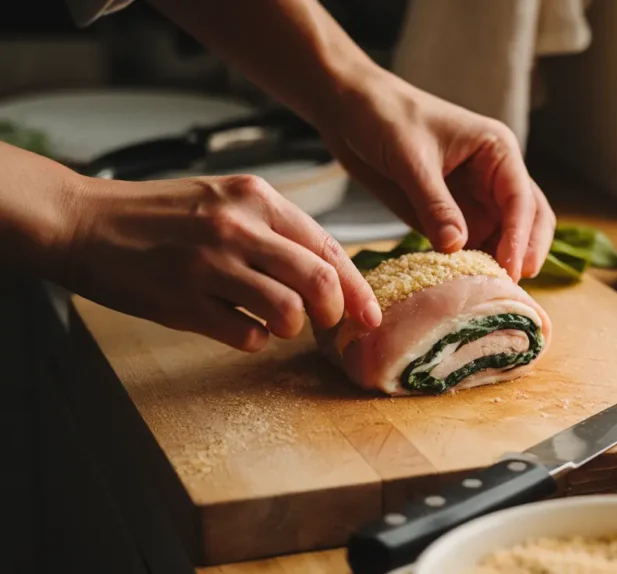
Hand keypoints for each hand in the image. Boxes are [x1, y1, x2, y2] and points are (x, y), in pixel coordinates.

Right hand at [60, 174, 380, 351]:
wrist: (83, 221)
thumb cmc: (159, 216)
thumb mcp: (222, 201)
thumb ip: (274, 230)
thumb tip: (329, 273)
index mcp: (255, 198)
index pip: (328, 247)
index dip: (357, 288)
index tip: (370, 315)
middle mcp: (238, 227)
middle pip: (320, 282)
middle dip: (334, 313)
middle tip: (325, 324)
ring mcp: (210, 264)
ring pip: (288, 313)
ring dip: (289, 328)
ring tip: (270, 321)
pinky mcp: (183, 301)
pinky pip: (247, 336)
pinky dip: (251, 339)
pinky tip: (234, 325)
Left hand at [318, 70, 556, 281]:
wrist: (350, 110)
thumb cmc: (384, 116)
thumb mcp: (409, 158)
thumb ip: (434, 203)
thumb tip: (457, 247)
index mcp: (497, 150)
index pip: (521, 198)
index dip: (520, 236)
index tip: (511, 269)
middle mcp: (495, 176)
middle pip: (530, 219)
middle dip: (527, 251)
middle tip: (512, 286)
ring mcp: (477, 198)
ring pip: (506, 236)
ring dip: (504, 262)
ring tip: (493, 293)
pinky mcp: (454, 216)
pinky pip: (474, 246)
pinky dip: (475, 266)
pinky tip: (467, 286)